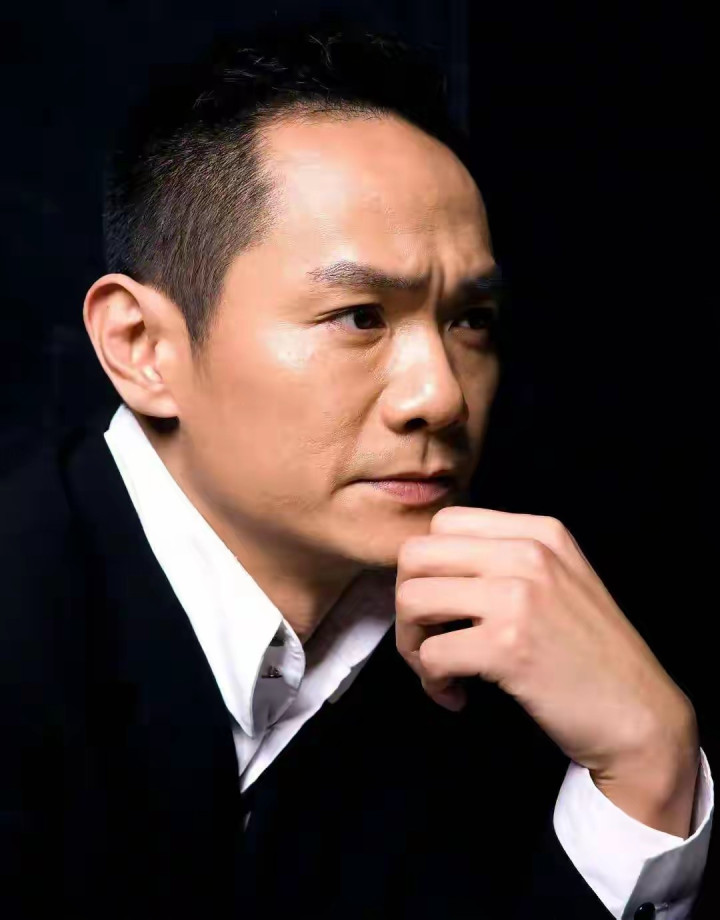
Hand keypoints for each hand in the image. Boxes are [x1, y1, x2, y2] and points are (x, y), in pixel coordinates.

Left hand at [395, 506, 699, 836]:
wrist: (640, 714)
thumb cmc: (591, 655)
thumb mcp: (559, 580)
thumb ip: (505, 560)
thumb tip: (431, 568)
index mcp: (538, 532)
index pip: (443, 523)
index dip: (426, 569)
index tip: (438, 607)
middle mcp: (527, 553)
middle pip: (415, 555)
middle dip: (406, 603)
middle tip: (426, 640)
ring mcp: (518, 596)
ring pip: (412, 599)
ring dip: (412, 644)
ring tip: (439, 671)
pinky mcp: (508, 646)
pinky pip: (431, 653)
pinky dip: (433, 682)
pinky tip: (457, 696)